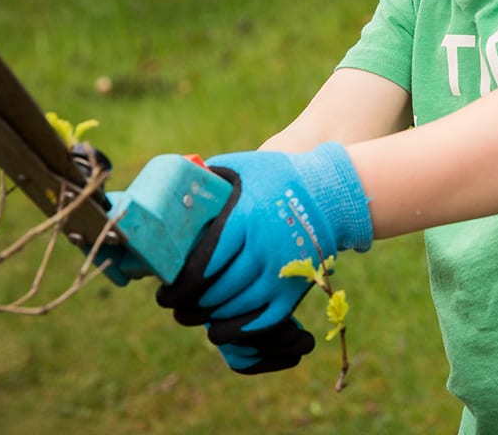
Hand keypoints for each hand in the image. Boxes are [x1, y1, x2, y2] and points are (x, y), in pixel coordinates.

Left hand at [153, 143, 371, 368]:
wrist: (332, 193)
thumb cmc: (279, 177)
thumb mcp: (244, 167)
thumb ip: (208, 180)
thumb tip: (172, 192)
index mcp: (246, 219)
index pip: (203, 264)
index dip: (179, 285)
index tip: (164, 292)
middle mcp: (265, 248)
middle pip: (216, 290)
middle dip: (188, 304)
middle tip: (173, 304)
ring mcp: (283, 272)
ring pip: (236, 307)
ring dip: (209, 316)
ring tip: (192, 313)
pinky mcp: (297, 289)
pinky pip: (263, 321)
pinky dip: (237, 330)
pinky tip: (219, 330)